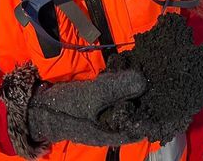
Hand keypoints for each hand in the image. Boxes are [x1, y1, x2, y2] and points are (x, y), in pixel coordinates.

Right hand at [0, 63, 147, 157]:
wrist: (35, 106)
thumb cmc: (63, 107)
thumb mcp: (92, 96)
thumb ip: (117, 88)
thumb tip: (143, 80)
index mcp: (113, 134)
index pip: (144, 126)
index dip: (156, 111)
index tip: (167, 93)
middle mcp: (113, 127)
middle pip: (137, 112)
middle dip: (146, 96)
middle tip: (159, 75)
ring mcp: (105, 115)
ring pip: (127, 102)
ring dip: (135, 88)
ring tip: (147, 69)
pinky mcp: (99, 103)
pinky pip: (116, 95)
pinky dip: (122, 83)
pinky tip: (128, 68)